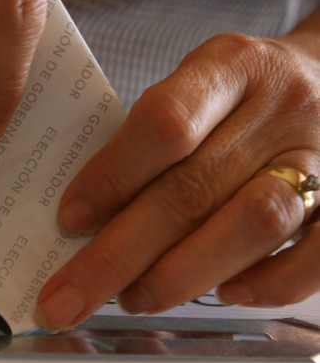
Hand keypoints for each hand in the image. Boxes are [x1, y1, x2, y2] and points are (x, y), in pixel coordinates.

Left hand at [35, 27, 319, 330]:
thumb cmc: (244, 90)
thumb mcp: (198, 80)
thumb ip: (155, 132)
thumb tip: (89, 216)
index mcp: (231, 64)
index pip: (166, 122)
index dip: (112, 176)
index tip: (68, 220)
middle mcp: (281, 107)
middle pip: (195, 187)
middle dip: (120, 253)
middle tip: (68, 297)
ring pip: (254, 223)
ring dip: (183, 273)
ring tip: (133, 298)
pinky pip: (318, 255)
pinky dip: (268, 283)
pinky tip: (226, 294)